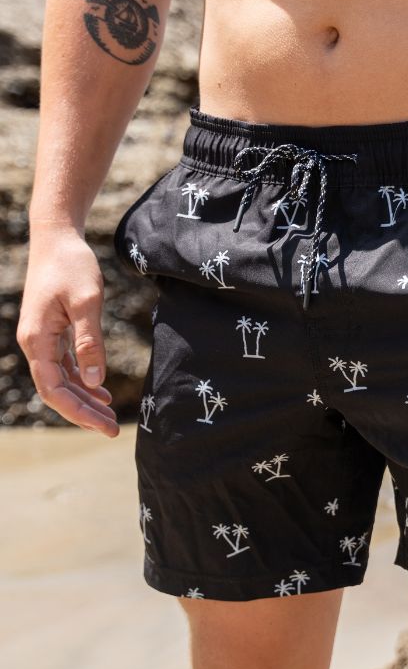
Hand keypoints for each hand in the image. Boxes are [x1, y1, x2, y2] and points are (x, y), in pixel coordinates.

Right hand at [17, 227, 118, 436]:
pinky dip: (81, 380)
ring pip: (60, 380)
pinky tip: (99, 391)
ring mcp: (42, 338)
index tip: (104, 425)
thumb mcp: (87, 301)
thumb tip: (94, 381)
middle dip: (83, 412)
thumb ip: (90, 342)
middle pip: (56, 390)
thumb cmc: (72, 265)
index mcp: (37, 340)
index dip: (77, 412)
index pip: (53, 389)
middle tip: (112, 430)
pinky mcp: (51, 332)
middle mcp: (34, 344)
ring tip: (109, 416)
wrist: (57, 238)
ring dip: (83, 399)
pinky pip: (63, 365)